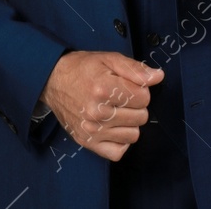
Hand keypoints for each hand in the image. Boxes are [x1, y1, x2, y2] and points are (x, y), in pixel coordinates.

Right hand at [41, 51, 163, 161]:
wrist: (53, 80)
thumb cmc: (82, 69)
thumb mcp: (109, 59)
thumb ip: (135, 69)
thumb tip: (158, 77)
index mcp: (103, 88)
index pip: (144, 97)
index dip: (140, 89)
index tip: (128, 85)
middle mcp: (97, 112)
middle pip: (141, 117)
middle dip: (136, 106)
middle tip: (121, 97)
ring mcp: (92, 130)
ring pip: (133, 135)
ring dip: (129, 123)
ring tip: (117, 111)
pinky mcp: (87, 142)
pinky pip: (118, 152)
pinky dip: (120, 141)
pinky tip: (114, 127)